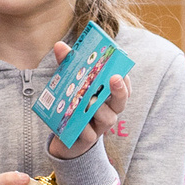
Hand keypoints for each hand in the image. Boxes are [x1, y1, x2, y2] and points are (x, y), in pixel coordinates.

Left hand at [44, 39, 129, 157]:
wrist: (65, 137)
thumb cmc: (73, 104)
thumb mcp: (70, 83)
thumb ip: (68, 64)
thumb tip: (60, 46)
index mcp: (109, 96)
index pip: (124, 87)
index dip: (125, 78)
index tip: (121, 68)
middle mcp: (110, 110)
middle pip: (121, 101)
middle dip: (119, 89)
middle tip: (113, 78)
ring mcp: (101, 126)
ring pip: (107, 118)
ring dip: (98, 108)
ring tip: (87, 100)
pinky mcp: (89, 139)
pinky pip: (90, 134)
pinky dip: (84, 128)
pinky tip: (76, 124)